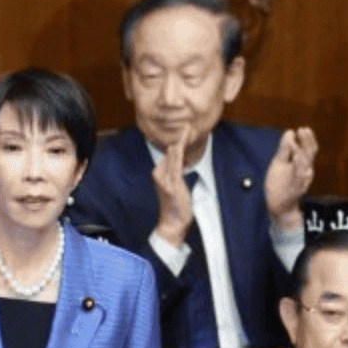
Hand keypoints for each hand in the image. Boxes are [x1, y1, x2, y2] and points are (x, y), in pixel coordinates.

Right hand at [151, 128, 194, 246]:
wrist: (171, 223)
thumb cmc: (175, 206)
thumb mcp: (174, 187)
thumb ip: (176, 174)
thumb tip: (182, 163)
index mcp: (159, 173)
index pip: (169, 153)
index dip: (178, 141)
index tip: (186, 130)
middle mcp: (159, 173)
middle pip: (170, 151)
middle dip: (180, 137)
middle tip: (188, 124)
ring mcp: (164, 178)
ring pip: (173, 154)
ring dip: (181, 141)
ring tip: (187, 129)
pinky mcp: (171, 182)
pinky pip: (176, 163)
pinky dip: (180, 152)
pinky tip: (183, 143)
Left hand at [264, 128, 318, 231]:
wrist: (279, 206)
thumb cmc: (280, 184)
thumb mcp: (280, 163)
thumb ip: (285, 149)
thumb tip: (290, 132)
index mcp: (303, 164)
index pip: (309, 149)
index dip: (308, 139)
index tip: (302, 129)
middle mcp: (305, 171)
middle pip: (310, 154)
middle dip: (307, 141)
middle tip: (303, 129)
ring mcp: (301, 180)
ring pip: (305, 164)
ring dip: (302, 150)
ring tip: (298, 139)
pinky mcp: (294, 188)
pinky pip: (298, 176)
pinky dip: (298, 166)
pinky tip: (296, 157)